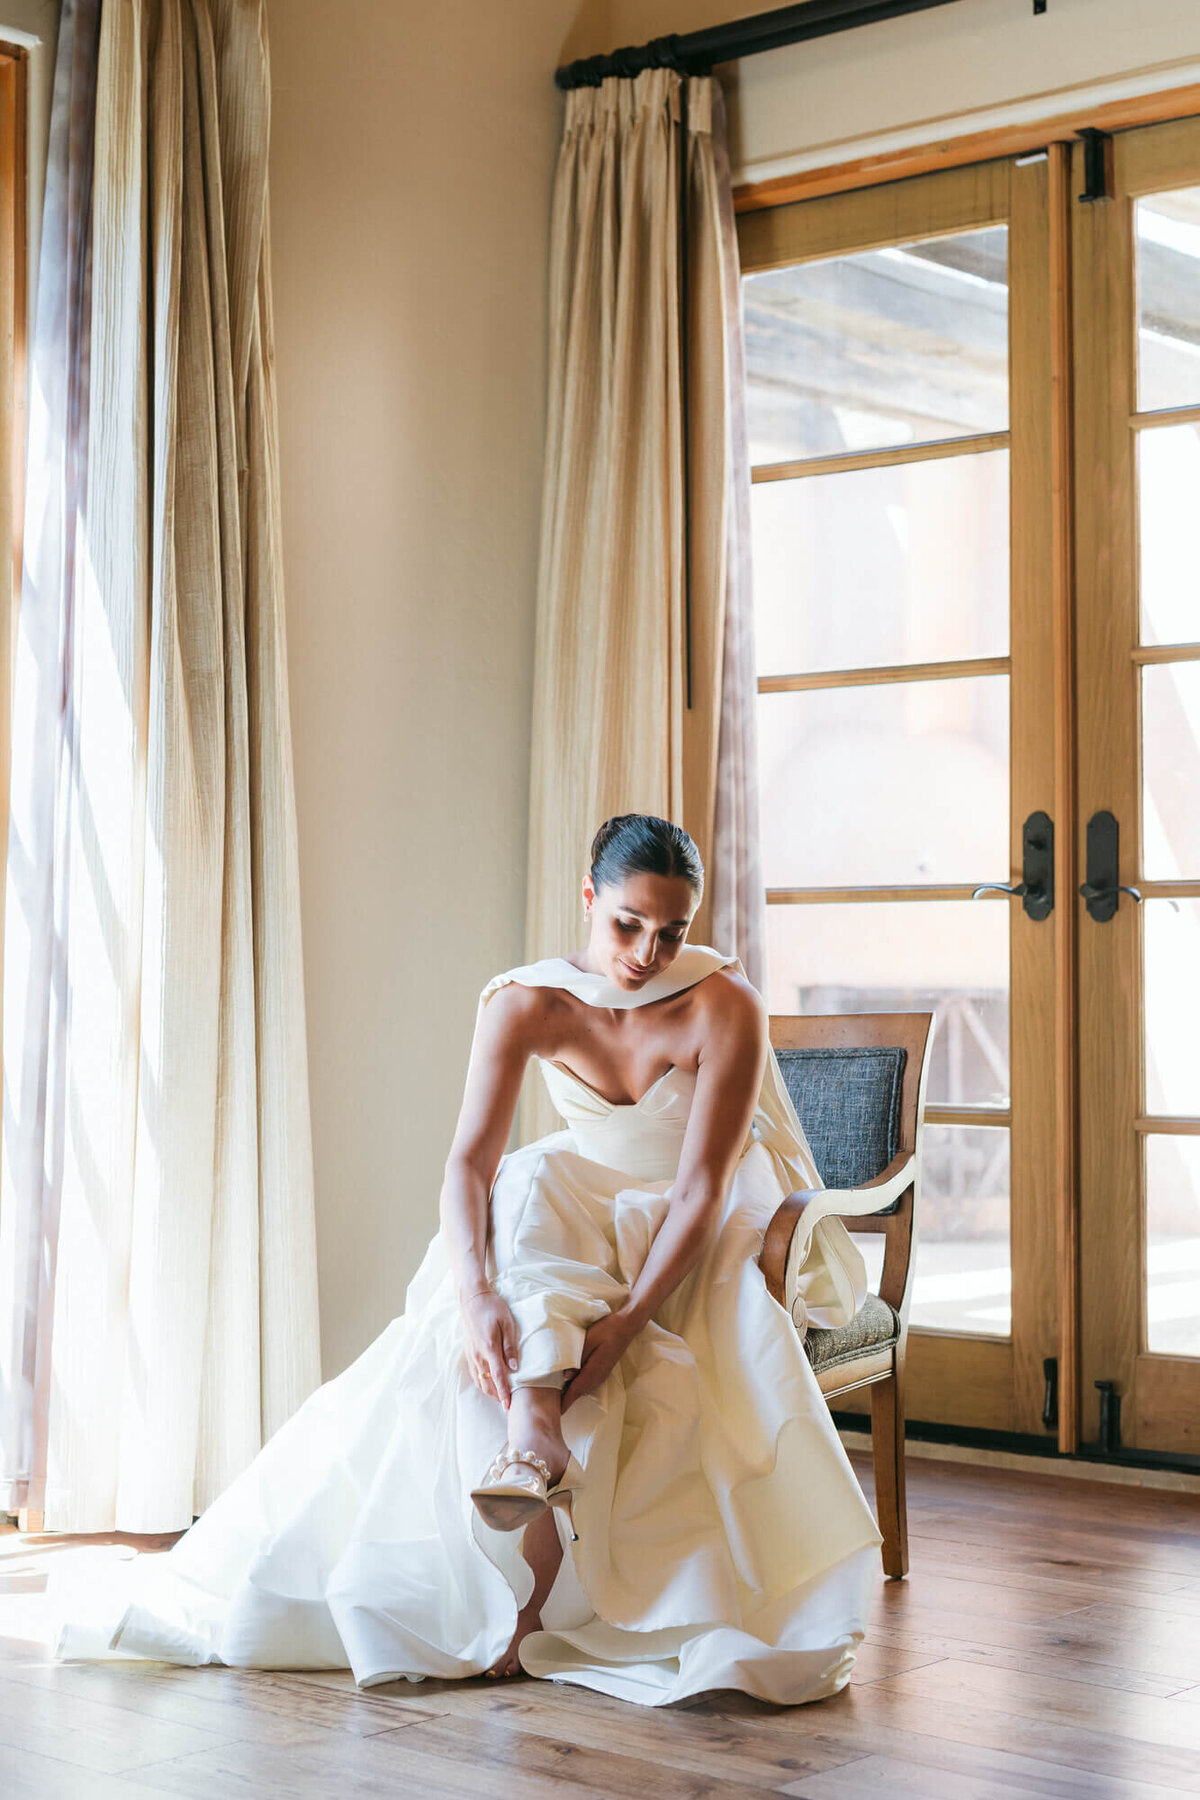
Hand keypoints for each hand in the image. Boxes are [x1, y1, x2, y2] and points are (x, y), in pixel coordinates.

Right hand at [461, 1288, 519, 1407]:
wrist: (472, 1300)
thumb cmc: (492, 1308)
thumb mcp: (507, 1323)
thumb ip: (510, 1346)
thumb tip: (514, 1366)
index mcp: (489, 1348)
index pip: (498, 1377)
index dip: (504, 1393)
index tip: (509, 1406)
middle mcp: (478, 1355)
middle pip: (488, 1383)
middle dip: (498, 1396)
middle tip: (509, 1405)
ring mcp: (471, 1355)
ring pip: (480, 1381)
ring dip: (490, 1392)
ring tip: (501, 1397)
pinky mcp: (468, 1353)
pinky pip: (474, 1375)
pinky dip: (482, 1383)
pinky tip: (489, 1384)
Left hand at [561, 1310, 637, 1410]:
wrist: (626, 1327)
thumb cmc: (607, 1330)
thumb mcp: (589, 1341)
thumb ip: (577, 1358)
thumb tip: (565, 1376)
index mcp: (594, 1372)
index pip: (575, 1392)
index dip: (564, 1403)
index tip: (554, 1413)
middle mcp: (597, 1378)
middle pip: (577, 1393)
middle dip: (563, 1400)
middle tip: (547, 1404)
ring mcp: (600, 1375)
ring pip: (581, 1388)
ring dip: (569, 1392)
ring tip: (553, 1396)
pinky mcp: (600, 1371)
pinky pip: (585, 1382)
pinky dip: (575, 1385)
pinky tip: (566, 1381)